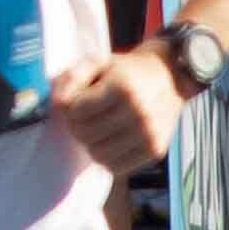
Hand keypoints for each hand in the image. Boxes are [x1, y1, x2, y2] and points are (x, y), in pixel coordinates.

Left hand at [44, 44, 185, 175]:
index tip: (80, 100)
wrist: (170, 77)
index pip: (76, 112)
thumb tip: (58, 105)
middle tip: (86, 116)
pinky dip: (107, 157)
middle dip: (77, 125)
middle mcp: (139, 113)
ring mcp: (149, 135)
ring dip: (91, 143)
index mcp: (123, 88)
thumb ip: (72, 78)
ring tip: (98, 128)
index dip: (71, 106)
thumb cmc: (127, 70)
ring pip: (97, 154)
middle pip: (84, 135)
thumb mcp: (98, 62)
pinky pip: (116, 167)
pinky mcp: (155, 151)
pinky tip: (111, 140)